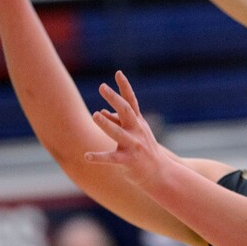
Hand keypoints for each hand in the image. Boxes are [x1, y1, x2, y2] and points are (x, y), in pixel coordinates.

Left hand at [86, 70, 170, 188]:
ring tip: (95, 115)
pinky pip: (111, 158)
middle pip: (126, 111)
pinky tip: (86, 156)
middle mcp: (137, 131)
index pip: (131, 101)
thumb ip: (118, 121)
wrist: (159, 172)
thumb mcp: (136, 132)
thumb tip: (103, 111)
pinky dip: (98, 157)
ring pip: (118, 133)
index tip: (118, 73)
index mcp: (138, 122)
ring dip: (107, 124)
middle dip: (114, 98)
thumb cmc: (145, 149)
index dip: (125, 87)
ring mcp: (133, 146)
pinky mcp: (128, 161)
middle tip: (102, 87)